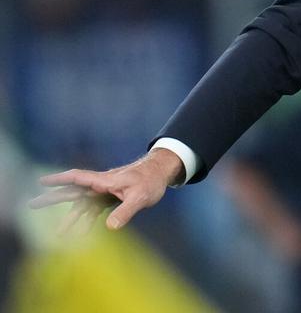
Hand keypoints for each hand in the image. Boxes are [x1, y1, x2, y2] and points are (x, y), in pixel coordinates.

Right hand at [29, 148, 183, 234]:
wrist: (161, 173)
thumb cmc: (151, 180)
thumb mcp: (141, 196)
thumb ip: (125, 211)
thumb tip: (110, 227)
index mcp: (105, 180)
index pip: (79, 178)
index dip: (60, 179)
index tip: (42, 181)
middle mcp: (101, 185)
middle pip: (73, 191)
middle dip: (53, 198)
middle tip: (31, 205)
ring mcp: (105, 192)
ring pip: (82, 205)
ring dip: (70, 218)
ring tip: (58, 235)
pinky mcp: (111, 199)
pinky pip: (94, 210)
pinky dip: (86, 221)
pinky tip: (80, 234)